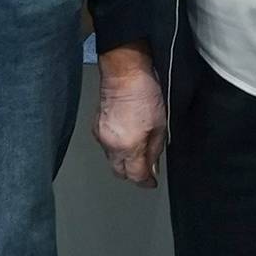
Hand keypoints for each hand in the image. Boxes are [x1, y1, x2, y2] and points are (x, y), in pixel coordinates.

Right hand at [94, 43, 167, 188]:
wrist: (124, 73)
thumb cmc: (144, 92)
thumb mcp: (160, 125)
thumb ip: (155, 149)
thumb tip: (152, 165)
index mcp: (129, 146)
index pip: (135, 175)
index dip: (145, 181)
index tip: (151, 182)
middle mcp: (111, 145)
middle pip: (120, 172)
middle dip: (133, 173)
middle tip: (145, 168)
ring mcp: (101, 136)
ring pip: (112, 160)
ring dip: (124, 160)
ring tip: (137, 149)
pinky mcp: (95, 127)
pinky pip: (106, 146)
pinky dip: (116, 147)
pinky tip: (126, 137)